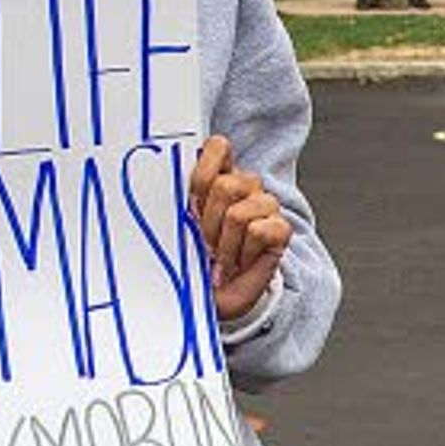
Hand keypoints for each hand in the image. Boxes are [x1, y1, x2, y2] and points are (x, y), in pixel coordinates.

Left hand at [187, 135, 292, 320]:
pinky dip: (243, 254)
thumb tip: (163, 178)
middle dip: (208, 223)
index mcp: (218, 177)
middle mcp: (244, 186)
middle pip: (225, 186)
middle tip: (204, 244)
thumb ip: (178, 197)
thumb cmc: (195, 261)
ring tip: (221, 258)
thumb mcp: (178, 226)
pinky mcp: (281, 229)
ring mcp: (265, 206)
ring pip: (239, 214)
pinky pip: (259, 231)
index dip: (202, 174)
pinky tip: (240, 263)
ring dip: (225, 245)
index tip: (191, 206)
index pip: (218, 147)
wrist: (215, 298)